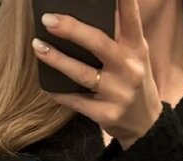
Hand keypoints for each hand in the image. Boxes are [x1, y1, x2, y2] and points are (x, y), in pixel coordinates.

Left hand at [31, 0, 162, 148]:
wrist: (145, 126)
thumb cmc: (134, 81)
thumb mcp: (135, 56)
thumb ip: (118, 36)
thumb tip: (84, 13)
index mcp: (137, 48)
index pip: (131, 18)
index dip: (124, 0)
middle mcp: (129, 69)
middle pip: (98, 44)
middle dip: (72, 30)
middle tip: (48, 20)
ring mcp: (118, 94)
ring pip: (82, 74)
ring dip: (56, 59)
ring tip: (37, 46)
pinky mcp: (106, 115)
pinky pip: (76, 101)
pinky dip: (59, 92)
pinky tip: (47, 84)